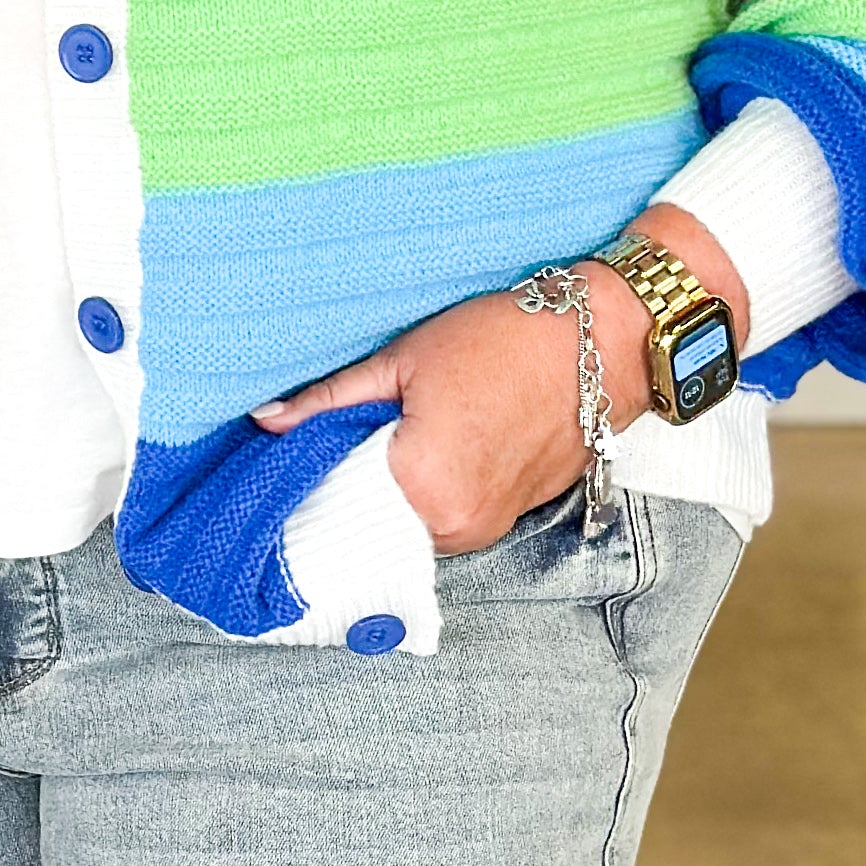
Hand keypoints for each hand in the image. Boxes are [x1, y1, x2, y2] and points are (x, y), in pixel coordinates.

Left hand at [249, 208, 743, 556]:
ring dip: (388, 492)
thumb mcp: (401, 359)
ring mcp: (489, 527)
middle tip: (329, 441)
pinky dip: (426, 493)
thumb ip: (328, 400)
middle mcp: (457, 524)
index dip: (308, 482)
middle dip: (347, 486)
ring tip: (383, 437)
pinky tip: (425, 447)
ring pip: (408, 523)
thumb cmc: (504, 338)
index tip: (283, 464)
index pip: (337, 506)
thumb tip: (264, 422)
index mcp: (423, 486)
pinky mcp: (509, 517)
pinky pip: (446, 518)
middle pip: (371, 521)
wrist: (601, 342)